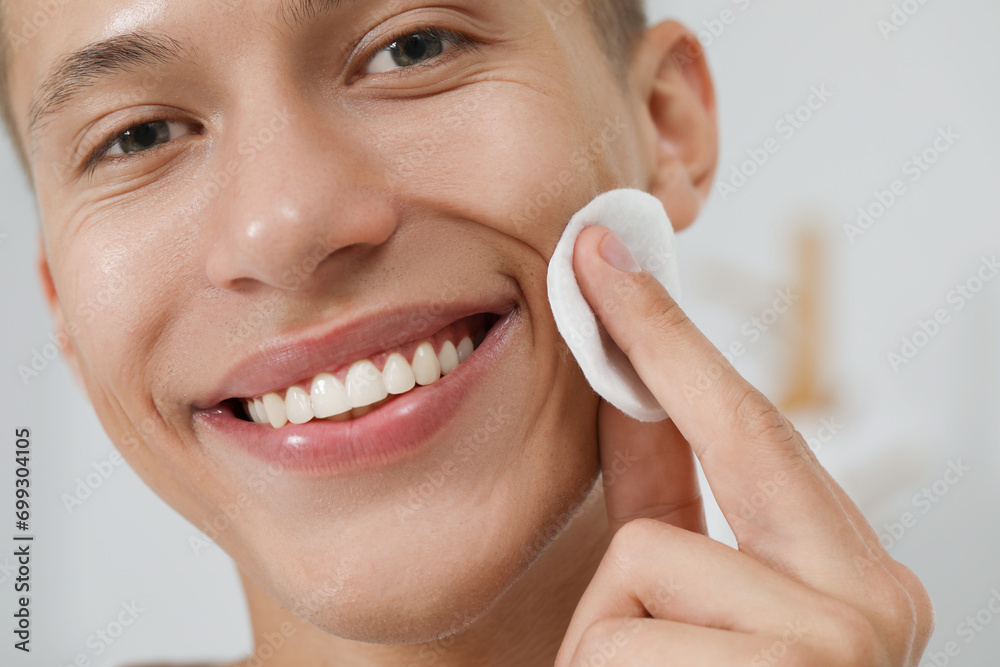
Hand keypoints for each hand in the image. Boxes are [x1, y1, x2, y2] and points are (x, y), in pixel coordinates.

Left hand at [554, 226, 933, 665]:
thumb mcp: (678, 602)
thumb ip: (661, 502)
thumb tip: (624, 392)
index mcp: (852, 575)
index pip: (754, 431)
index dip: (672, 342)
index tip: (610, 263)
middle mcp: (874, 599)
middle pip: (737, 432)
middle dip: (655, 338)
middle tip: (589, 249)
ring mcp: (841, 643)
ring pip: (645, 554)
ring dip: (602, 634)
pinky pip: (622, 633)